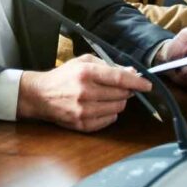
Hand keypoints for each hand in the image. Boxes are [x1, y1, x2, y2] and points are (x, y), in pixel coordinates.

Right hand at [18, 55, 151, 131]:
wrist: (40, 95)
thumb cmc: (64, 76)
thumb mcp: (83, 62)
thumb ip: (108, 65)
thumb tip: (131, 72)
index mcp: (86, 73)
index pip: (119, 79)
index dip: (137, 82)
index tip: (147, 85)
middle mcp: (85, 93)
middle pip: (121, 94)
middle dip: (126, 91)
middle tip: (122, 87)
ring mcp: (83, 111)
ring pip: (118, 109)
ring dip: (118, 102)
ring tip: (108, 96)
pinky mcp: (82, 124)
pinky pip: (109, 121)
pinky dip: (110, 114)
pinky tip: (101, 107)